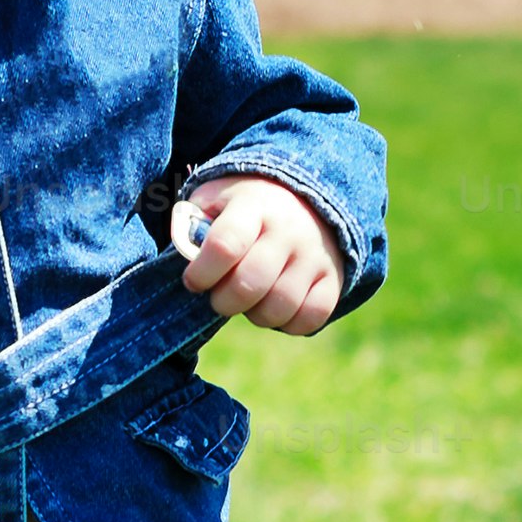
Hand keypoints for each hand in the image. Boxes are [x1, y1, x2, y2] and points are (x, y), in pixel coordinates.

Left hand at [173, 174, 345, 334]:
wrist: (304, 197)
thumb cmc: (245, 206)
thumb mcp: (215, 198)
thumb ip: (192, 224)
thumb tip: (188, 256)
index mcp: (253, 205)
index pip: (225, 245)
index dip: (202, 272)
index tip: (194, 280)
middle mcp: (288, 229)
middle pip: (251, 283)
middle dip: (224, 301)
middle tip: (220, 297)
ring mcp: (314, 255)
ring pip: (280, 307)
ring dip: (255, 315)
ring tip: (249, 300)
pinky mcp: (334, 278)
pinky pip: (310, 318)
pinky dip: (287, 323)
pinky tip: (275, 307)